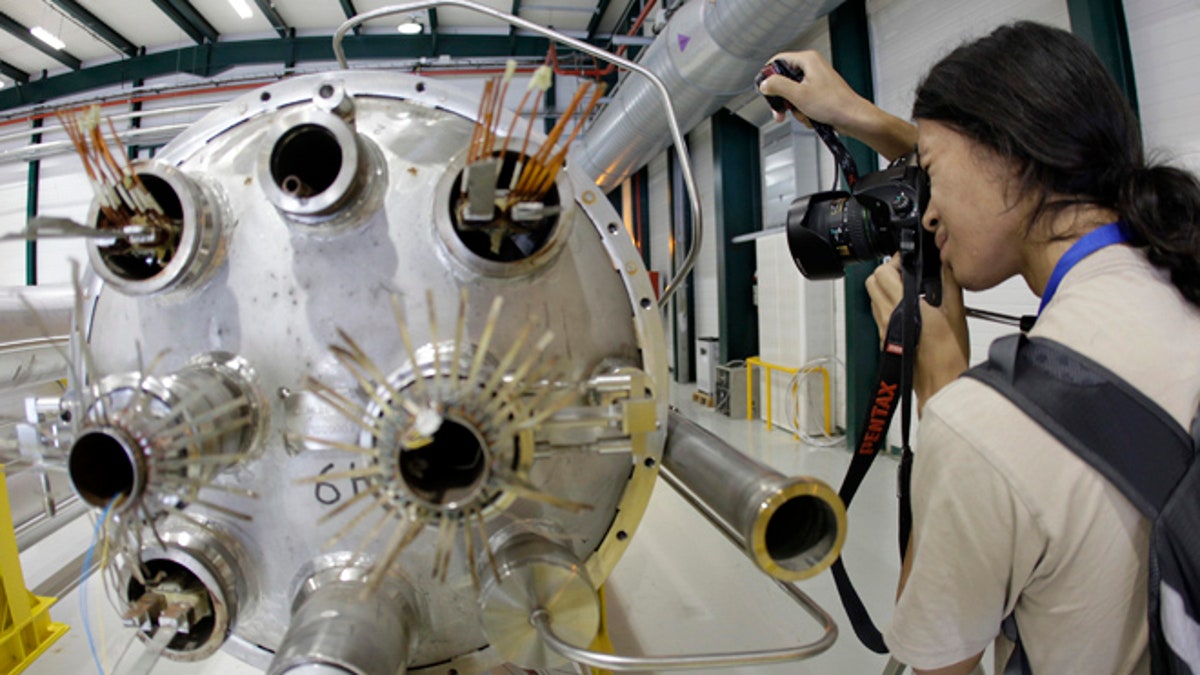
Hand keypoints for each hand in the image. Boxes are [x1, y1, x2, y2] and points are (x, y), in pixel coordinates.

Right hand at [756, 51, 870, 129]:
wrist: (853, 118)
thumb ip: (777, 86)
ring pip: (792, 94)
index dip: (768, 76)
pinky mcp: (819, 93)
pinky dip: (803, 111)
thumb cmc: (834, 104)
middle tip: (779, 111)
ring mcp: (815, 81)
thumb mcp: (798, 95)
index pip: (777, 61)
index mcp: (807, 60)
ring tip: (804, 114)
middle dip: (782, 99)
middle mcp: (812, 67)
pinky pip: (802, 101)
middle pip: (783, 80)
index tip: (764, 90)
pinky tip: (811, 116)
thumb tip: (764, 84)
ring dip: (794, 108)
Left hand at [865, 257, 968, 411]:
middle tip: (906, 272)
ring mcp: (883, 329)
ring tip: (910, 289)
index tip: (908, 260)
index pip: (882, 273)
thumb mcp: (955, 313)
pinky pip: (879, 314)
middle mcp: (887, 317)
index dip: (895, 261)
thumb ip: (949, 283)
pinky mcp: (885, 339)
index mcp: (902, 307)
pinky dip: (889, 305)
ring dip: (886, 288)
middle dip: (886, 272)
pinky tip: (910, 308)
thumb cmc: (947, 357)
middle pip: (872, 283)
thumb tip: (947, 264)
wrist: (939, 384)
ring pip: (873, 298)